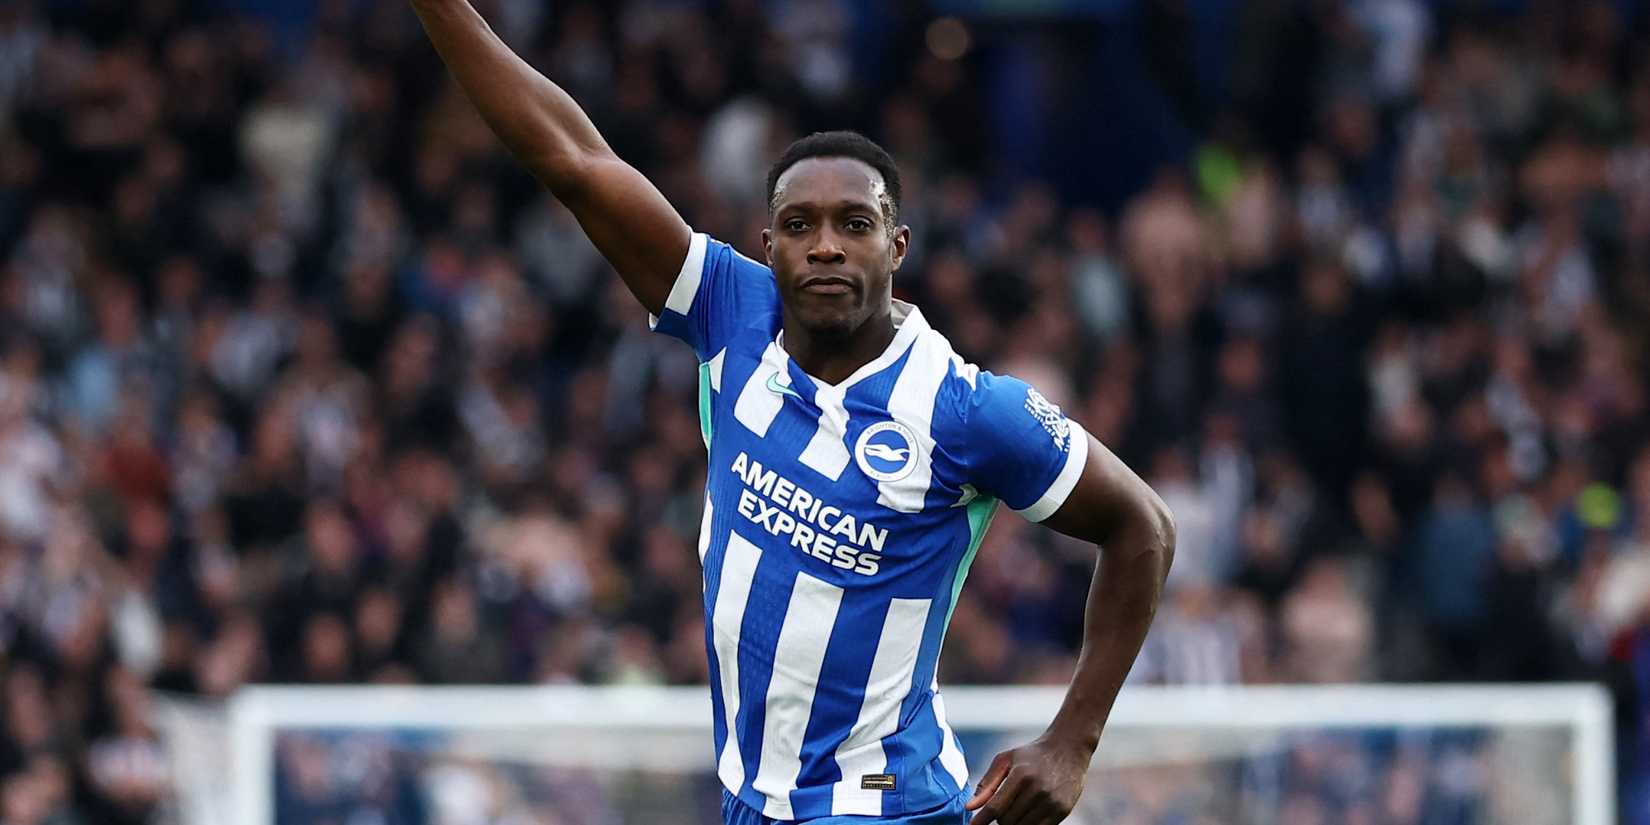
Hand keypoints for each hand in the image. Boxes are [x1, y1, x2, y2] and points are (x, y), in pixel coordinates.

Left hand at [963, 736, 1091, 823]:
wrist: (1068, 749)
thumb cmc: (1031, 755)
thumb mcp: (1005, 760)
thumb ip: (987, 784)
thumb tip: (969, 808)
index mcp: (1021, 775)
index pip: (996, 807)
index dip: (981, 820)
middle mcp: (1038, 789)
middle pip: (1007, 821)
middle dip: (999, 819)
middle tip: (1002, 808)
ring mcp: (1052, 802)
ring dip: (1013, 823)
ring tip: (1016, 809)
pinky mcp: (1063, 811)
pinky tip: (1027, 813)